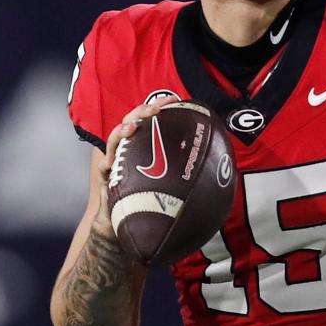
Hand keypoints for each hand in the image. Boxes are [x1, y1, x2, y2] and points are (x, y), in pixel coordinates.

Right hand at [93, 94, 180, 234]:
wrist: (129, 225)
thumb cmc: (153, 202)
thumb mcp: (174, 182)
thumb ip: (189, 171)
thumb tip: (221, 167)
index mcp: (146, 146)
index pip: (151, 120)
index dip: (160, 106)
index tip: (174, 100)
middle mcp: (130, 150)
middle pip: (132, 123)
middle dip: (142, 111)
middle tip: (155, 109)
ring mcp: (117, 163)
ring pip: (115, 140)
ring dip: (122, 131)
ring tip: (132, 128)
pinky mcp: (107, 179)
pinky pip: (104, 168)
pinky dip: (107, 162)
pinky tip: (112, 161)